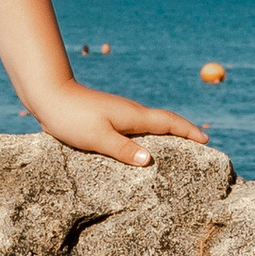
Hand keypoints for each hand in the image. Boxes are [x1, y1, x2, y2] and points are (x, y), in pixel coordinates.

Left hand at [31, 83, 209, 171]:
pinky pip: (134, 129)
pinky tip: (139, 149)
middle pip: (163, 123)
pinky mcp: (106, 118)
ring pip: (149, 125)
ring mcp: (118, 114)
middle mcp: (130, 113)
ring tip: (175, 153)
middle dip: (183, 134)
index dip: (189, 131)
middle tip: (199, 148)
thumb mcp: (97, 137)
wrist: (47, 95)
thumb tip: (149, 160)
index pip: (169, 123)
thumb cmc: (71, 117)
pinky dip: (146, 137)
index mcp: (133, 116)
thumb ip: (122, 149)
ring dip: (165, 136)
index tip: (207, 140)